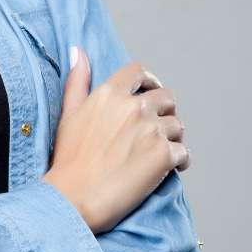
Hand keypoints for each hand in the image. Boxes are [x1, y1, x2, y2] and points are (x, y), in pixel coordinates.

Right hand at [42, 48, 189, 234]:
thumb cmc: (67, 161)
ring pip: (178, 125)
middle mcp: (132, 107)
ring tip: (161, 152)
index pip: (138, 73)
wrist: (73, 199)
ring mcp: (150, 130)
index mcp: (108, 94)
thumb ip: (77, 81)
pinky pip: (184, 152)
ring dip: (173, 137)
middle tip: (157, 129)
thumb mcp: (68, 115)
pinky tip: (170, 169)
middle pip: (166, 98)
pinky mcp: (164, 155)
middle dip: (165, 111)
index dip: (148, 81)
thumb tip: (78, 51)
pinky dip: (180, 161)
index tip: (150, 91)